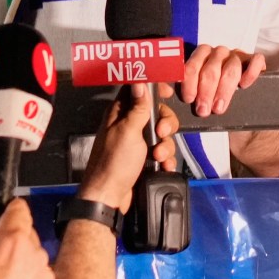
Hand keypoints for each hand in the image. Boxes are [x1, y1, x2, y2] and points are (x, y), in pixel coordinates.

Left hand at [74, 91, 179, 208]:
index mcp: (119, 113)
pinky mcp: (143, 158)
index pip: (138, 90)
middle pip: (156, 113)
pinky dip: (165, 159)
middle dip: (165, 123)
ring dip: (165, 145)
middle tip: (160, 133)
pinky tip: (162, 166)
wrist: (110, 197)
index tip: (168, 93)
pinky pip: (162, 152)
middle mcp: (128, 125)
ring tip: (157, 157)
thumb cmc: (113, 163)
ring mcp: (136, 142)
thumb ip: (138, 107)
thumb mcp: (128, 131)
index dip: (153, 88)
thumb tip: (140, 81)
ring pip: (162, 134)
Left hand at [179, 44, 265, 117]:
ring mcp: (237, 55)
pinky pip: (256, 60)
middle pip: (211, 69)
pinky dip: (250, 72)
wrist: (234, 101)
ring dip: (224, 90)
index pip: (192, 66)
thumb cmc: (214, 96)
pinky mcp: (255, 60)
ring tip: (218, 108)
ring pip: (231, 68)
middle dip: (206, 92)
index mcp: (201, 56)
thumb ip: (191, 93)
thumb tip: (184, 102)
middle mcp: (218, 53)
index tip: (189, 99)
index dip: (189, 83)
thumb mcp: (198, 94)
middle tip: (203, 110)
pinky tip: (244, 85)